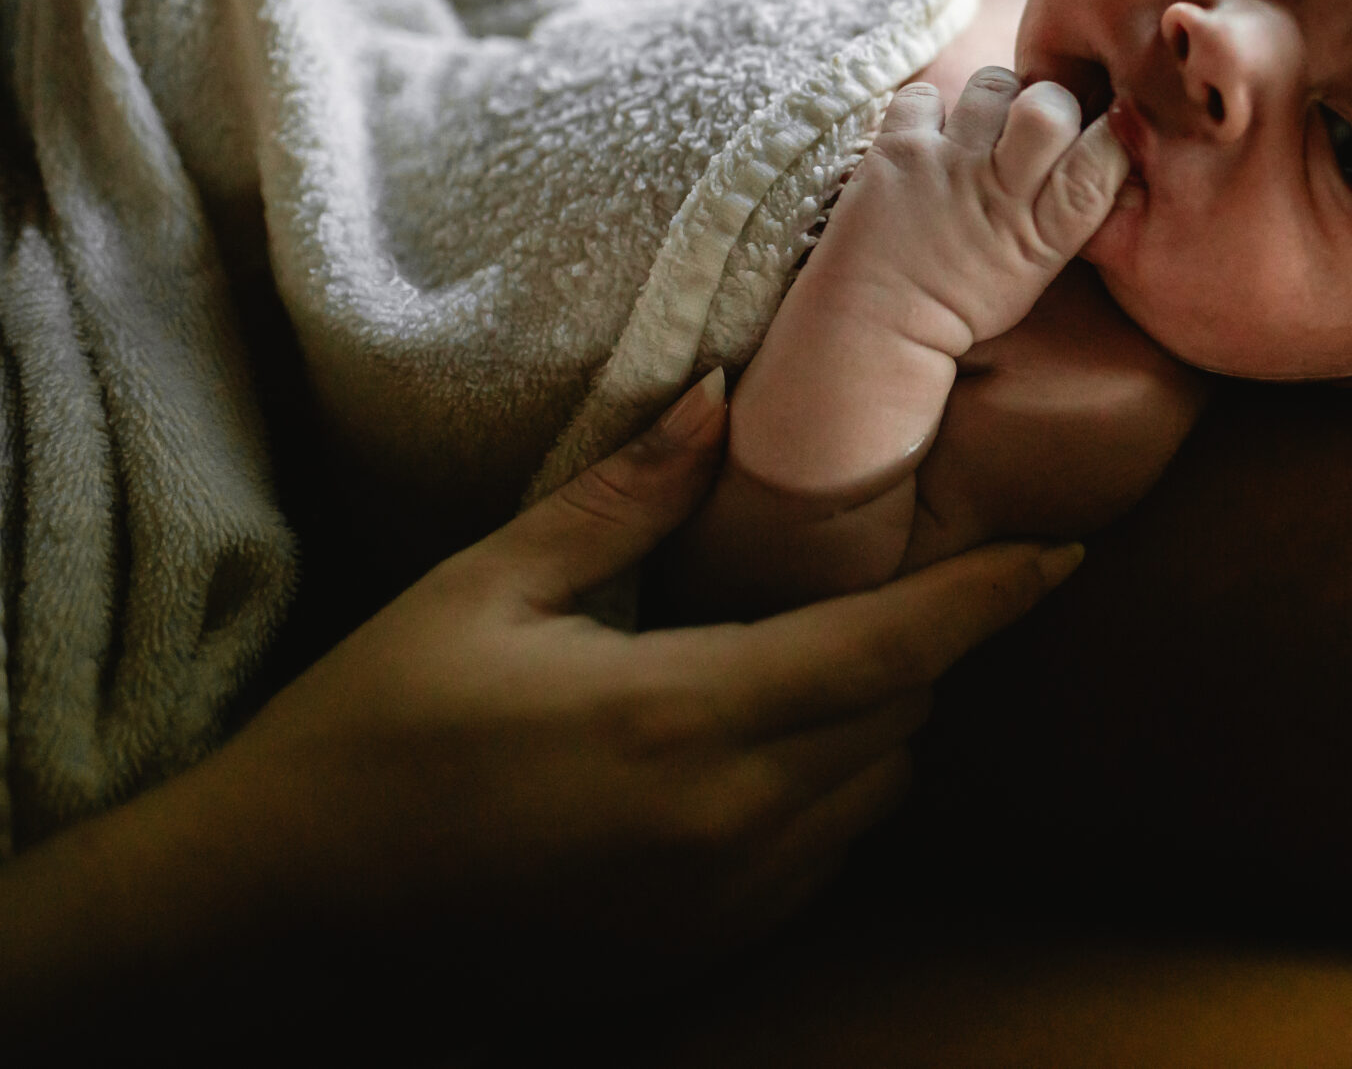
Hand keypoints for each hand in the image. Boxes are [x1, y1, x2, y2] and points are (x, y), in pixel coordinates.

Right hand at [180, 372, 1080, 943]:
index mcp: (683, 716)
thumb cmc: (375, 727)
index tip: (1064, 554)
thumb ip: (622, 496)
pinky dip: (831, 796)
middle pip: (901, 718)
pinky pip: (822, 860)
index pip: (891, 647)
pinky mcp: (695, 951)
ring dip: (878, 721)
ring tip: (815, 654)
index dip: (988, 598)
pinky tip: (761, 746)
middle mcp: (726, 823)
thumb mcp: (487, 586)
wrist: (287, 903)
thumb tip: (718, 400)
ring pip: (876, 795)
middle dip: (922, 644)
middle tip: (902, 572)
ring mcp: (716, 903)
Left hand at [813, 69, 1130, 361]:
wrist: (879, 325)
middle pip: (1051, 107)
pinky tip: (928, 141)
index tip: (1103, 129)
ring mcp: (947, 168)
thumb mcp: (1037, 267)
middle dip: (1050, 101)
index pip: (1103, 157)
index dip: (1112, 131)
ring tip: (976, 132)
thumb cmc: (964, 298)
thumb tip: (1103, 143)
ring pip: (993, 85)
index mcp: (1046, 232)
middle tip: (1031, 123)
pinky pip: (925, 94)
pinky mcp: (897, 152)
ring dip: (991, 101)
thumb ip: (1068, 210)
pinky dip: (927, 110)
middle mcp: (1002, 193)